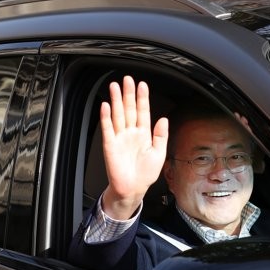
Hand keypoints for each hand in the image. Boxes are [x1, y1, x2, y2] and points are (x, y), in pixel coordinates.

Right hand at [99, 76, 167, 219]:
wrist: (133, 189)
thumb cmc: (145, 174)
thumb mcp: (159, 154)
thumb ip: (161, 136)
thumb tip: (164, 119)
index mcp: (144, 134)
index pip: (143, 112)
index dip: (142, 98)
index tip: (142, 85)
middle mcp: (131, 133)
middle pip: (129, 109)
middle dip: (128, 94)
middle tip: (127, 79)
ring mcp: (120, 138)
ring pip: (118, 115)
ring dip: (116, 101)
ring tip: (115, 87)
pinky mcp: (110, 145)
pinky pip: (108, 129)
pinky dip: (106, 117)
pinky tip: (106, 106)